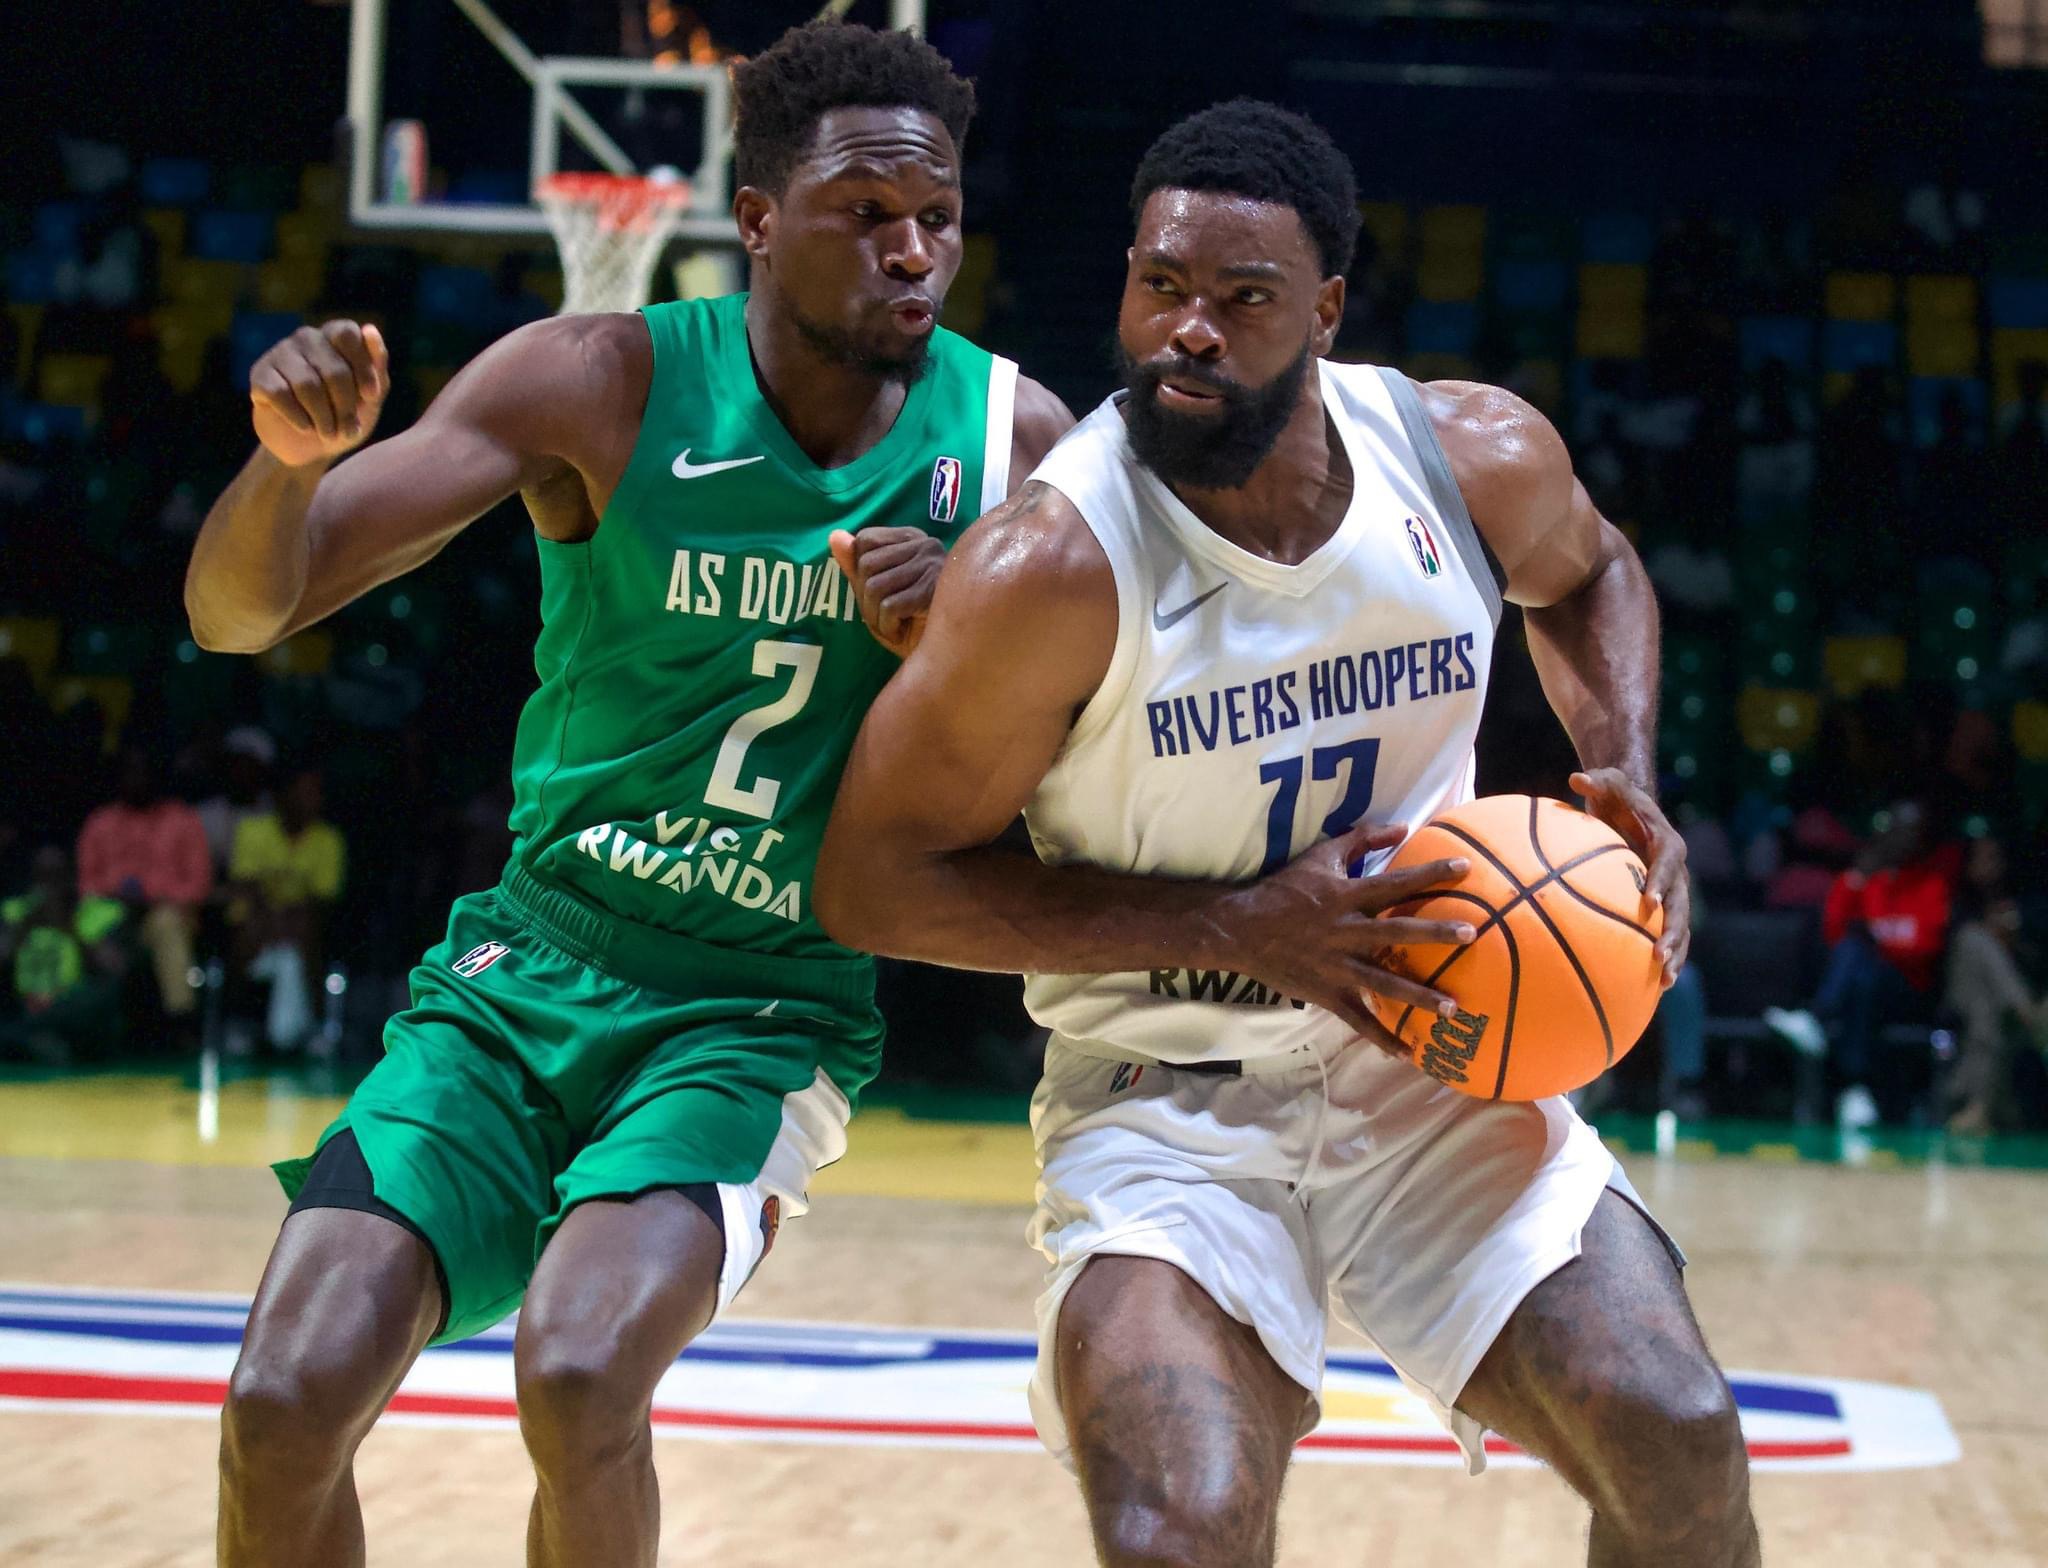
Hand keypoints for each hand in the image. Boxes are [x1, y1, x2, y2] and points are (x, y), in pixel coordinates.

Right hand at [250, 320, 390, 469]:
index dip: (362, 368)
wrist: (312, 448)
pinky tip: (305, 427)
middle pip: (333, 369)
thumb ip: (376, 365)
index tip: (370, 397)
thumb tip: (370, 329)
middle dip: (345, 407)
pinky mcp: (260, 375)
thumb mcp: (371, 396)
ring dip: (323, 418)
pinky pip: (280, 394)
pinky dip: (297, 417)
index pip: (347, 334)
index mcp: (335, 336)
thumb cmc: (345, 416)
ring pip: (307, 385)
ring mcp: (281, 353)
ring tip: (329, 434)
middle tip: (348, 430)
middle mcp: (307, 338)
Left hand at [830, 526, 945, 656]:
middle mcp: (925, 545)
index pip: (866, 540)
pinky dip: (889, 628)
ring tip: (896, 627)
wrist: (943, 658)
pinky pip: (889, 606)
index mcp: (912, 539)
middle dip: (866, 600)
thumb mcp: (875, 595)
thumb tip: (834, 536)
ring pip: (875, 586)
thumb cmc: (910, 625)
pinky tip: (905, 633)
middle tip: (886, 619)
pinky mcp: (935, 590)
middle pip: (866, 564)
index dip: (861, 572)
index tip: (880, 596)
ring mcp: (933, 565)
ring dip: (876, 618)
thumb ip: (855, 565)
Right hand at [1216, 822, 1475, 1052]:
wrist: (1241, 929)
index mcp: (1346, 897)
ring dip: (1419, 996)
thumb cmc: (1284, 889)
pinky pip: (1358, 1019)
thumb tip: (1403, 827)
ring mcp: (1338, 966)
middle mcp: (1347, 932)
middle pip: (1397, 931)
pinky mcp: (1327, 993)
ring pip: (1384, 982)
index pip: (1395, 882)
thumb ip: (1361, 840)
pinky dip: (1381, 1038)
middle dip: (1434, 933)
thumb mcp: (1320, 857)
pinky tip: (1407, 1053)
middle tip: (1470, 935)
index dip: (1430, 874)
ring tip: (1454, 1008)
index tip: (1466, 869)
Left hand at [1571, 768, 1688, 986]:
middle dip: (1673, 932)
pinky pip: (1663, 934)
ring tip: (1664, 983)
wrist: (1634, 809)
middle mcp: (1675, 871)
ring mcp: (1671, 891)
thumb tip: (1577, 777)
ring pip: (1679, 927)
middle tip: (1659, 956)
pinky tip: (1650, 988)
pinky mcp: (1661, 905)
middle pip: (1680, 906)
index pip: (1666, 863)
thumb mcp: (1610, 781)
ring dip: (1675, 955)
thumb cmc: (1618, 796)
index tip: (1649, 901)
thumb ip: (1599, 780)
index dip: (1660, 881)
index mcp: (1666, 843)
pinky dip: (1661, 958)